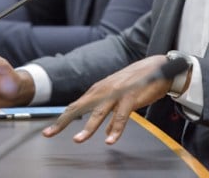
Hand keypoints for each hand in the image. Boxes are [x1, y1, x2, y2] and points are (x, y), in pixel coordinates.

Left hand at [43, 55, 171, 144]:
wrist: (159, 67)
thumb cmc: (138, 82)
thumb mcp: (120, 97)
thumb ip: (111, 115)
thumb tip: (107, 132)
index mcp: (99, 90)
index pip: (76, 106)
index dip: (61, 119)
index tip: (49, 132)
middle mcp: (104, 90)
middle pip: (80, 108)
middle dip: (64, 122)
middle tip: (50, 134)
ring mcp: (116, 93)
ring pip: (98, 113)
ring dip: (88, 127)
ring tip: (78, 140)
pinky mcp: (130, 97)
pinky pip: (121, 116)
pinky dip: (116, 129)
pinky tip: (110, 140)